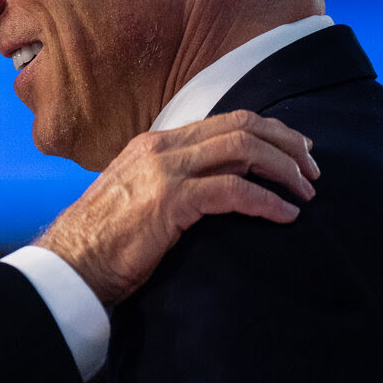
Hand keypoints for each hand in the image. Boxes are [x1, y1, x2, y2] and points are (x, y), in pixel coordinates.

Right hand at [37, 111, 318, 306]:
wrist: (71, 261)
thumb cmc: (103, 239)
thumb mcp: (137, 195)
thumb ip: (170, 180)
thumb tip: (212, 185)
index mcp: (153, 144)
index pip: (224, 121)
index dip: (268, 132)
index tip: (295, 152)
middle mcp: (160, 148)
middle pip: (240, 127)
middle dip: (285, 144)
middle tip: (311, 171)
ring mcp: (164, 172)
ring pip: (242, 150)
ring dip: (283, 169)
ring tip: (304, 192)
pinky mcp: (170, 201)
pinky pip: (234, 191)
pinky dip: (267, 201)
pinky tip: (284, 215)